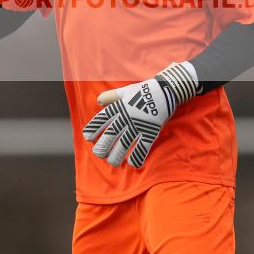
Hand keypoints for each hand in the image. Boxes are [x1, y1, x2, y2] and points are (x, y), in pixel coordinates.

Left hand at [82, 62, 199, 167]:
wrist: (166, 90)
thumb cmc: (143, 90)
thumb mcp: (125, 91)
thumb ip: (112, 96)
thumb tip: (99, 100)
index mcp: (119, 107)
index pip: (101, 120)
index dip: (93, 129)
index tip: (87, 138)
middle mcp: (126, 117)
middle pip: (110, 135)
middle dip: (102, 147)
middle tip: (99, 154)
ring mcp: (138, 125)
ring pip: (124, 145)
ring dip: (116, 156)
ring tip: (113, 162)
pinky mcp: (151, 131)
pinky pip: (142, 147)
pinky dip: (137, 157)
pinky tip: (132, 163)